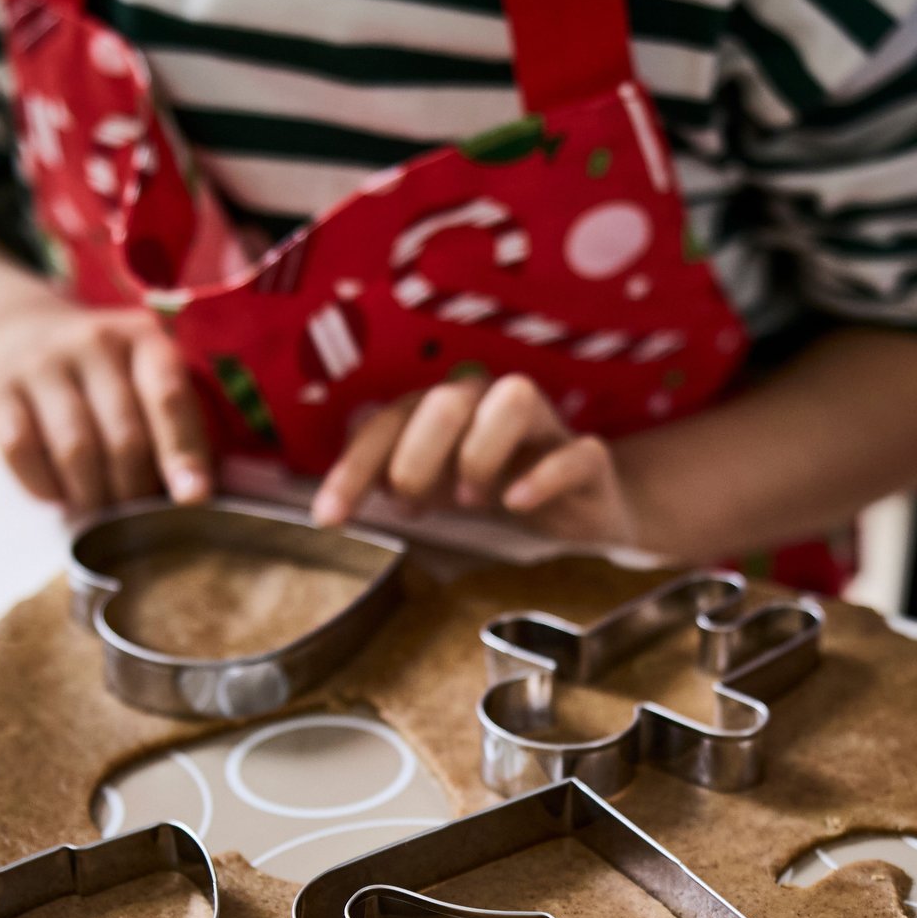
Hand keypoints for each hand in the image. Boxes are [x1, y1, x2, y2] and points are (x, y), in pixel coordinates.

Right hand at [0, 291, 211, 512]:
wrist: (13, 332)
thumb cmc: (101, 379)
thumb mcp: (145, 380)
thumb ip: (179, 429)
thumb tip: (198, 497)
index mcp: (144, 339)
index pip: (169, 398)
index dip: (182, 452)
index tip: (192, 498)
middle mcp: (93, 341)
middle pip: (123, 437)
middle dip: (133, 491)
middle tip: (134, 516)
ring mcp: (42, 362)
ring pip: (75, 450)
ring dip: (91, 497)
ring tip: (97, 512)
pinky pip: (22, 452)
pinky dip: (44, 487)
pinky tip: (57, 494)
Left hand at [310, 374, 641, 548]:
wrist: (580, 505)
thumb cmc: (496, 487)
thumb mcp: (436, 488)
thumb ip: (391, 486)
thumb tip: (331, 506)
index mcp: (446, 410)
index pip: (391, 421)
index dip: (355, 468)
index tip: (329, 518)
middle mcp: (491, 405)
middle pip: (447, 400)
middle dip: (417, 454)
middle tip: (413, 502)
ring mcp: (544, 429)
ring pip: (516, 399)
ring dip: (481, 450)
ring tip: (471, 501)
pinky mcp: (587, 460)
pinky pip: (577, 453)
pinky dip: (544, 477)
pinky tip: (517, 504)